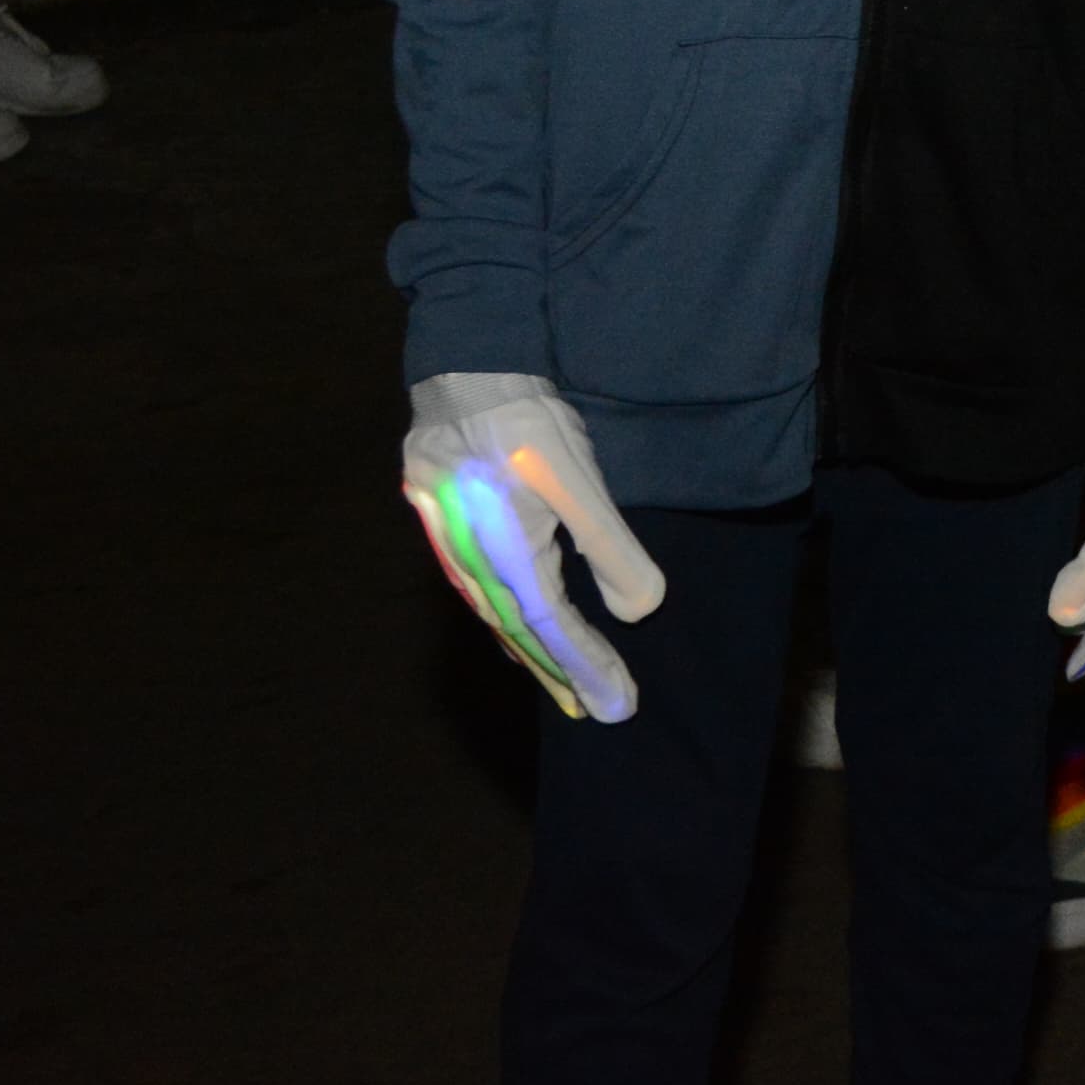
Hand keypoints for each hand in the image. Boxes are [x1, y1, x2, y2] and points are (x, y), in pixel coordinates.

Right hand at [398, 374, 667, 721]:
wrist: (461, 374)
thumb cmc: (526, 423)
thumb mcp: (580, 480)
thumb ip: (610, 547)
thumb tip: (641, 610)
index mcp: (506, 556)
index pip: (552, 629)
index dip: (586, 667)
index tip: (616, 704)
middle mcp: (471, 563)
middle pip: (519, 633)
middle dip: (560, 673)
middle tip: (593, 710)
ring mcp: (450, 546)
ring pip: (493, 617)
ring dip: (530, 653)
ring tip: (560, 683)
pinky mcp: (443, 527)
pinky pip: (477, 593)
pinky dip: (504, 621)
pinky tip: (515, 626)